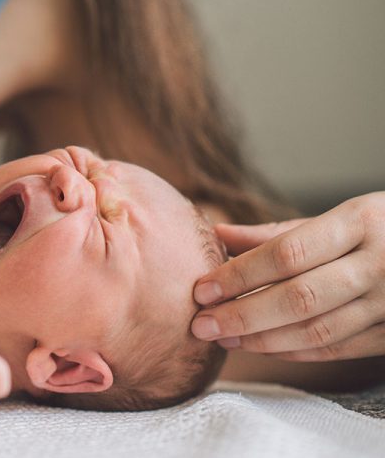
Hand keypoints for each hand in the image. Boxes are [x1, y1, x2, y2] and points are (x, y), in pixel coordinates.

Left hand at [191, 192, 384, 361]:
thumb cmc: (383, 228)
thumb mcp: (341, 217)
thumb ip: (280, 231)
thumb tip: (217, 234)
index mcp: (362, 221)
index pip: (288, 253)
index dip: (240, 274)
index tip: (201, 288)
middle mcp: (381, 263)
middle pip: (299, 297)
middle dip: (242, 314)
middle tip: (200, 324)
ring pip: (317, 330)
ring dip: (262, 339)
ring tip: (222, 337)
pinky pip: (338, 349)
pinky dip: (293, 351)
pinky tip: (260, 347)